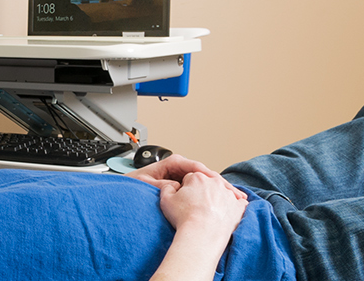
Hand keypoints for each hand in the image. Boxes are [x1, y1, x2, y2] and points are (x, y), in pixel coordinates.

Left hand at [126, 154, 246, 199]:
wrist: (126, 192)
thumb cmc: (134, 186)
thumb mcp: (147, 184)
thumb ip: (164, 183)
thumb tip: (177, 186)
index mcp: (172, 162)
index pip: (196, 168)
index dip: (211, 177)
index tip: (223, 186)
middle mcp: (180, 167)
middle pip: (206, 175)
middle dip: (222, 185)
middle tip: (237, 194)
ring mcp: (184, 176)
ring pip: (207, 183)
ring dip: (222, 191)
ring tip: (237, 199)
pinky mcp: (185, 185)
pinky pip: (203, 190)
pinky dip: (215, 195)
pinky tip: (227, 201)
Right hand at [159, 172, 247, 234]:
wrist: (202, 235)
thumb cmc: (183, 218)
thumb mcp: (165, 200)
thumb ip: (167, 188)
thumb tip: (172, 185)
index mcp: (197, 177)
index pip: (190, 179)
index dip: (185, 190)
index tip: (184, 200)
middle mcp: (215, 182)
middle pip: (207, 184)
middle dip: (201, 193)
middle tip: (195, 208)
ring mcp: (228, 194)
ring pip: (222, 193)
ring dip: (216, 199)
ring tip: (209, 214)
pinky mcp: (239, 206)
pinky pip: (239, 203)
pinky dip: (233, 207)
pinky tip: (226, 213)